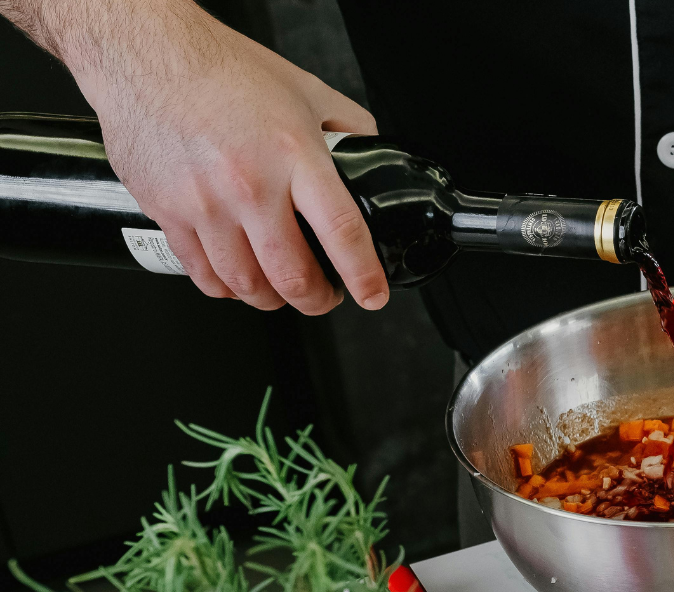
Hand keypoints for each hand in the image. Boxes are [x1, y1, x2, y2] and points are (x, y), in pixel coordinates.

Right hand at [63, 0, 386, 313]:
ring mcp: (205, 203)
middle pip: (292, 275)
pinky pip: (201, 273)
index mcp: (293, 155)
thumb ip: (347, 128)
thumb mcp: (306, 90)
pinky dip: (225, 288)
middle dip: (317, 300)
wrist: (146, 54)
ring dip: (271, 299)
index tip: (372, 295)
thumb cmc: (222, 69)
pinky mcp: (167, 211)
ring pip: (246, 284)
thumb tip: (368, 157)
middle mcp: (249, 184)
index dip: (362, 274)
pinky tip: (238, 280)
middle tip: (324, 296)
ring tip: (281, 291)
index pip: (341, 231)